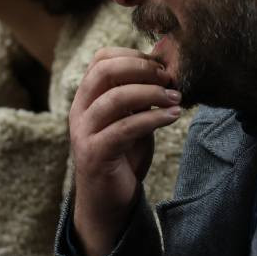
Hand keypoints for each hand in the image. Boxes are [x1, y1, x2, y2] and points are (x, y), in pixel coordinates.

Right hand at [69, 47, 181, 255]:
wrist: (108, 200)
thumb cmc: (123, 155)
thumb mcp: (133, 117)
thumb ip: (143, 93)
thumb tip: (166, 61)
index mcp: (87, 97)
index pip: (101, 59)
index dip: (132, 55)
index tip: (160, 64)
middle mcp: (80, 110)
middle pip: (104, 72)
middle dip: (141, 68)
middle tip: (169, 77)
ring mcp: (84, 132)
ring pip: (114, 98)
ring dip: (151, 94)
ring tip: (176, 97)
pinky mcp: (95, 154)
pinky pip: (124, 128)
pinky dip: (152, 119)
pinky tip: (173, 116)